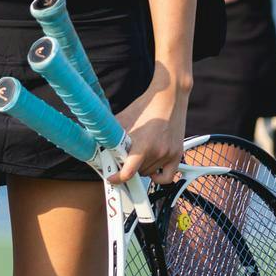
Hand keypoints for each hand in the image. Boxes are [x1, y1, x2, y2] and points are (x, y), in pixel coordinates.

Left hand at [111, 69, 185, 186]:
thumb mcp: (124, 119)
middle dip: (129, 167)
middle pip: (137, 172)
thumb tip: (99, 144)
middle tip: (125, 158)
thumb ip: (112, 134)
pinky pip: (167, 177)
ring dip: (142, 168)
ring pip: (149, 173)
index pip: (129, 172)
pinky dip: (158, 177)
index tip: (111, 178)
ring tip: (139, 154)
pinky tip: (153, 170)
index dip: (117, 178)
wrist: (170, 97)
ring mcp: (169, 154)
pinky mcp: (177, 154)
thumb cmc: (146, 106)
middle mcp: (157, 152)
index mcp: (143, 144)